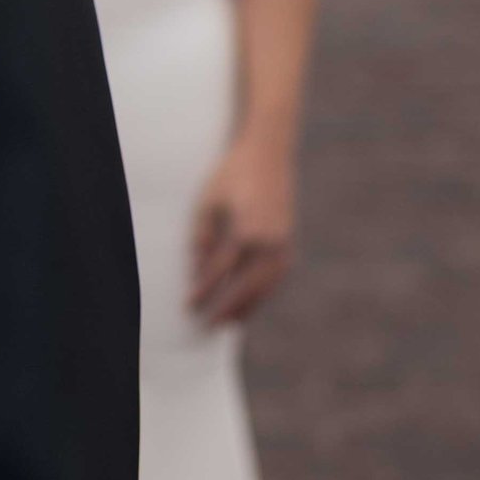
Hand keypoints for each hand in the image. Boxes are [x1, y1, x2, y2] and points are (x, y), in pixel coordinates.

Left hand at [189, 136, 295, 326]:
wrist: (268, 154)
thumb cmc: (232, 174)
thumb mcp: (208, 201)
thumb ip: (203, 237)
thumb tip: (198, 270)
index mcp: (245, 230)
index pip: (221, 271)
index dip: (204, 290)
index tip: (190, 306)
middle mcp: (268, 241)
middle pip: (247, 286)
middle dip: (228, 308)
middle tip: (210, 326)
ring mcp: (283, 242)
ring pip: (266, 286)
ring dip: (249, 306)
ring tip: (232, 322)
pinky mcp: (289, 241)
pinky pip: (277, 276)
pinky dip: (264, 291)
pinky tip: (252, 300)